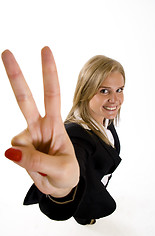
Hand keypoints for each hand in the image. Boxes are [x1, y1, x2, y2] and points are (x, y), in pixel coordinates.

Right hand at [2, 47, 78, 196]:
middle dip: (16, 76)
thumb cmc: (67, 173)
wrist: (61, 185)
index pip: (52, 94)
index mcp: (55, 123)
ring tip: (43, 168)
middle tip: (6, 52)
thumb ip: (37, 160)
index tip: (45, 50)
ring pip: (16, 139)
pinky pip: (15, 154)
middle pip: (26, 98)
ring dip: (27, 157)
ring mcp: (29, 137)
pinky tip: (33, 166)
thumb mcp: (61, 169)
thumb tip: (10, 151)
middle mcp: (40, 126)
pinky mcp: (20, 149)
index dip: (49, 72)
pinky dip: (23, 163)